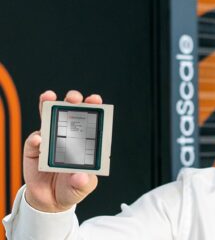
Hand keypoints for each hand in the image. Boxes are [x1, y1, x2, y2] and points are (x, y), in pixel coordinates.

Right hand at [24, 90, 101, 211]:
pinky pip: (34, 140)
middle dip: (72, 101)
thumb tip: (80, 177)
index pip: (90, 119)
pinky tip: (39, 139)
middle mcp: (67, 136)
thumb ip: (83, 182)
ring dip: (48, 106)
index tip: (95, 100)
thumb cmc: (72, 188)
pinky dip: (36, 138)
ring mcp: (50, 140)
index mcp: (84, 141)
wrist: (51, 202)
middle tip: (73, 98)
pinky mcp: (34, 149)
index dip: (93, 107)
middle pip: (70, 112)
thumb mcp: (83, 186)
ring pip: (48, 118)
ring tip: (49, 98)